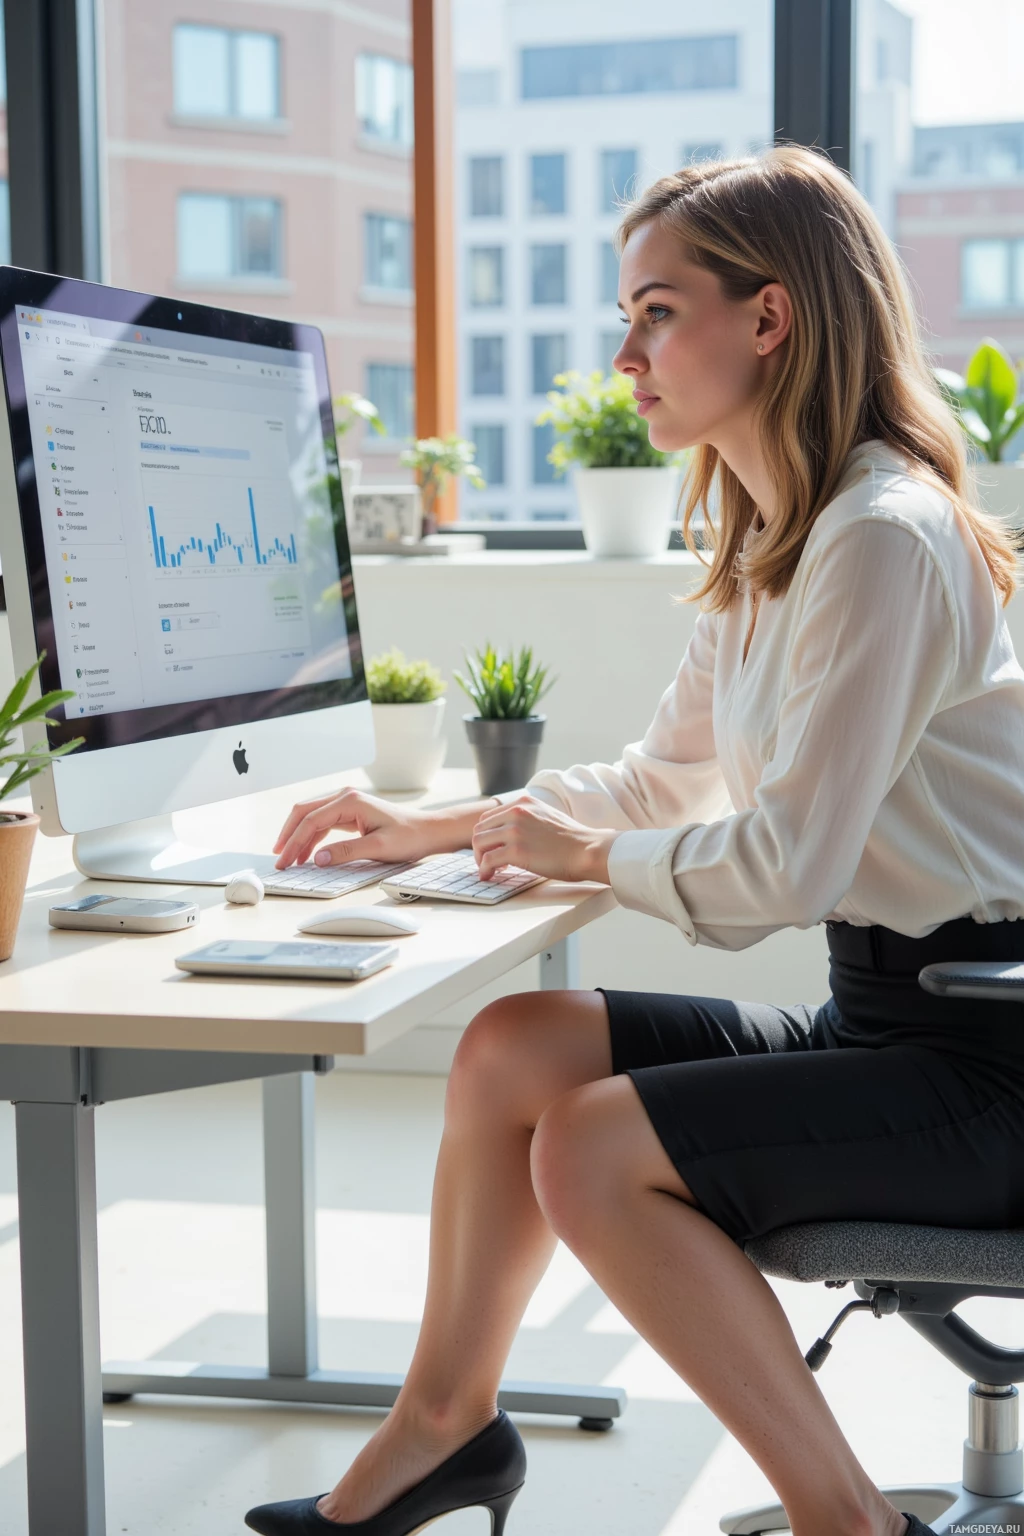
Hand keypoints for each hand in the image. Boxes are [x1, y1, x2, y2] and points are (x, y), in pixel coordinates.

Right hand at [273, 787, 432, 868]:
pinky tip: (306, 854)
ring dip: (298, 837)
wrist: (428, 831)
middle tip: (279, 858)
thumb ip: (347, 852)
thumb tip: (318, 859)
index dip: (294, 842)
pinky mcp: (350, 812)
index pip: (312, 820)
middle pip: (305, 812)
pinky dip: (311, 837)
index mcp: (351, 801)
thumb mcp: (379, 848)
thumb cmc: (409, 837)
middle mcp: (346, 797)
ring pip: (311, 816)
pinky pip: (323, 823)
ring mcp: (347, 803)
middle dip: (289, 835)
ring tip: (289, 859)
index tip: (285, 860)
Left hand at [472, 796, 616, 884]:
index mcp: (523, 803)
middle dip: (480, 847)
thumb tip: (511, 835)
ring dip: (479, 859)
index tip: (491, 848)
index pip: (489, 817)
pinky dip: (484, 870)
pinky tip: (490, 876)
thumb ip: (528, 820)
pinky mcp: (516, 851)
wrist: (587, 850)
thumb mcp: (547, 816)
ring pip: (479, 843)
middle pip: (480, 829)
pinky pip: (488, 860)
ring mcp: (515, 831)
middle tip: (486, 862)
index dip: (487, 835)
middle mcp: (516, 812)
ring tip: (488, 870)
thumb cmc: (572, 840)